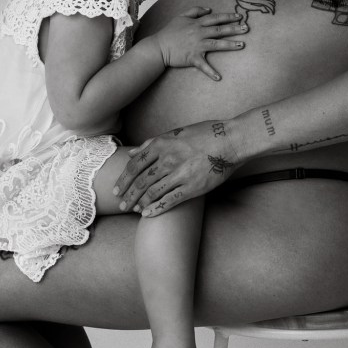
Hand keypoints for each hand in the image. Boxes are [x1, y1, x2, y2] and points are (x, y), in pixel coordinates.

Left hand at [113, 120, 242, 215]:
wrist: (230, 141)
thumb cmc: (204, 134)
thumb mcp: (175, 132)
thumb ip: (152, 143)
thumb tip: (132, 152)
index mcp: (162, 144)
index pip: (135, 164)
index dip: (124, 178)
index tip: (117, 188)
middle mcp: (167, 159)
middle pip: (140, 180)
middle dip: (128, 193)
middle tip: (120, 203)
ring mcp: (179, 174)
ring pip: (151, 192)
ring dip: (138, 202)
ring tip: (130, 209)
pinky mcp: (192, 187)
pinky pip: (169, 200)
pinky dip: (156, 208)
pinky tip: (147, 214)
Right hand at [153, 7, 247, 80]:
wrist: (158, 47)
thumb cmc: (170, 31)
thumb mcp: (181, 16)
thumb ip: (195, 10)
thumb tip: (209, 9)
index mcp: (196, 23)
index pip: (215, 18)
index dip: (228, 16)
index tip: (240, 16)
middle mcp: (198, 33)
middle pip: (219, 30)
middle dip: (234, 28)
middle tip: (247, 28)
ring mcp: (196, 46)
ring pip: (216, 44)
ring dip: (230, 45)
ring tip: (242, 45)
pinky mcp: (192, 58)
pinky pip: (203, 66)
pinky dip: (211, 72)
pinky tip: (219, 78)